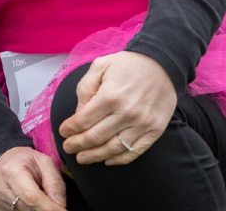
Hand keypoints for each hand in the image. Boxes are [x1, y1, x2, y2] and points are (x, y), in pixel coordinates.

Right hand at [0, 146, 65, 210]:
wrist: (5, 160)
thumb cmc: (27, 162)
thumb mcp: (46, 164)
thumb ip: (55, 185)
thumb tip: (60, 208)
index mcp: (11, 171)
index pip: (32, 198)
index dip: (50, 209)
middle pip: (28, 209)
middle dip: (43, 209)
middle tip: (49, 202)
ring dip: (33, 209)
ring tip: (32, 199)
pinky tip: (24, 203)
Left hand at [58, 51, 174, 165]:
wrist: (162, 64)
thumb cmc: (127, 65)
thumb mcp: (100, 66)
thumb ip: (85, 88)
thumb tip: (79, 112)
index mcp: (110, 96)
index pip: (84, 120)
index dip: (70, 129)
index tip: (63, 132)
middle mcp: (126, 113)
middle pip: (96, 137)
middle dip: (78, 145)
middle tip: (68, 148)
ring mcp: (142, 124)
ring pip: (114, 148)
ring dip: (96, 156)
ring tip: (83, 158)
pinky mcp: (155, 131)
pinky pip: (135, 151)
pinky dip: (120, 159)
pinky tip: (108, 160)